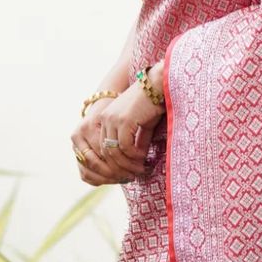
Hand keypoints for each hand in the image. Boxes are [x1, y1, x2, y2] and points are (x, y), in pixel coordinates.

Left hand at [71, 65, 164, 185]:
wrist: (159, 85)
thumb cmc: (152, 104)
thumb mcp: (142, 127)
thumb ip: (136, 142)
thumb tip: (136, 161)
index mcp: (106, 120)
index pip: (102, 149)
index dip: (113, 164)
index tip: (126, 172)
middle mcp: (105, 119)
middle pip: (105, 153)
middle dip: (119, 168)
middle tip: (133, 176)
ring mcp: (113, 119)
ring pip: (114, 152)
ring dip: (127, 165)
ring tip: (139, 170)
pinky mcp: (123, 120)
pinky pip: (125, 146)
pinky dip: (133, 156)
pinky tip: (142, 157)